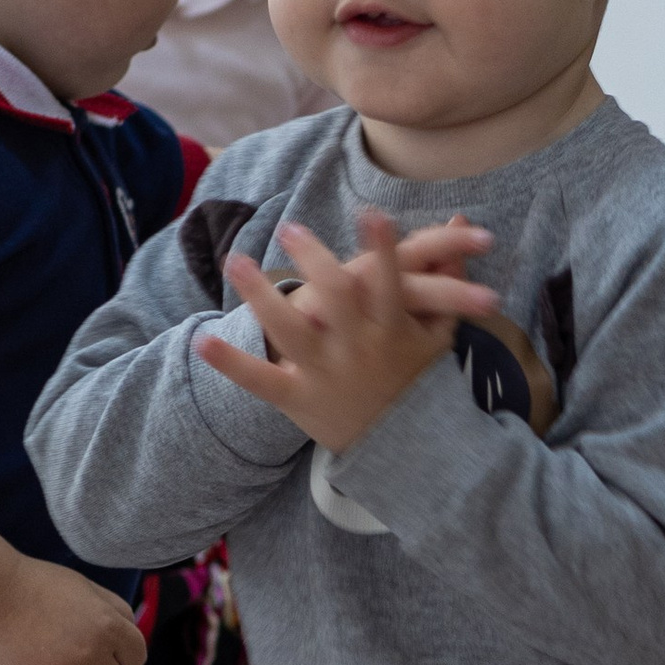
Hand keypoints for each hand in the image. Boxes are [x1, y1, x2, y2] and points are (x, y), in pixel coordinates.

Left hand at [198, 214, 499, 453]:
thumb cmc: (419, 381)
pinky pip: (261, 381)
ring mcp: (326, 374)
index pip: (392, 283)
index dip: (384, 250)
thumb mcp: (439, 331)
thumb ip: (449, 277)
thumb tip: (461, 221)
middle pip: (337, 299)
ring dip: (260, 296)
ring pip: (289, 331)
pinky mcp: (299, 399)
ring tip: (238, 261)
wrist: (404, 451)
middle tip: (291, 228)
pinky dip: (233, 363)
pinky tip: (203, 340)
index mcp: (393, 330)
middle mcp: (359, 350)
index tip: (372, 214)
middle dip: (315, 261)